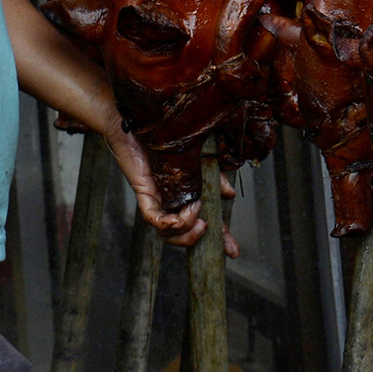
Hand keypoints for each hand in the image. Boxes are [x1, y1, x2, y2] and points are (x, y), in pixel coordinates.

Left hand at [102, 119, 240, 257]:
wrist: (140, 120)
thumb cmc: (168, 133)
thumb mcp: (203, 155)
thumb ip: (215, 176)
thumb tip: (229, 195)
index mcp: (187, 191)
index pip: (203, 219)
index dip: (218, 237)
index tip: (232, 251)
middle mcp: (171, 199)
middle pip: (183, 233)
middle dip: (202, 242)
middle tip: (221, 246)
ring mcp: (158, 198)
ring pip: (167, 233)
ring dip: (187, 230)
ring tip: (198, 219)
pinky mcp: (144, 192)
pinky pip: (152, 218)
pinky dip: (166, 223)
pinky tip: (178, 218)